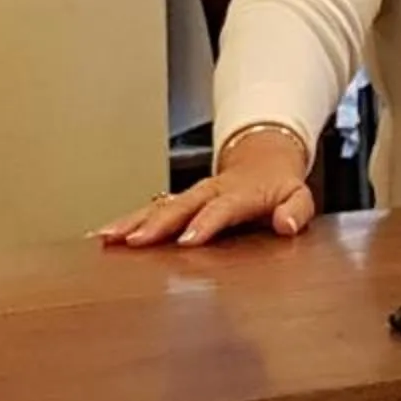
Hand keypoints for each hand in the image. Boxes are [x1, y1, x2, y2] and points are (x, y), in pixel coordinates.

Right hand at [98, 128, 316, 248]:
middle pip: (179, 206)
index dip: (205, 223)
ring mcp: (189, 196)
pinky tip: (102, 237)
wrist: (262, 160)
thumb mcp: (298, 196)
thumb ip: (296, 211)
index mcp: (238, 193)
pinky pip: (148, 211)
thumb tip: (286, 225)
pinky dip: (125, 222)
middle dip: (156, 224)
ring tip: (106, 237)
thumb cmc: (278, 186)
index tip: (188, 241)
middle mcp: (209, 192)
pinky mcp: (176, 202)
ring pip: (156, 207)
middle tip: (134, 241)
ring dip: (131, 222)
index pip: (221, 209)